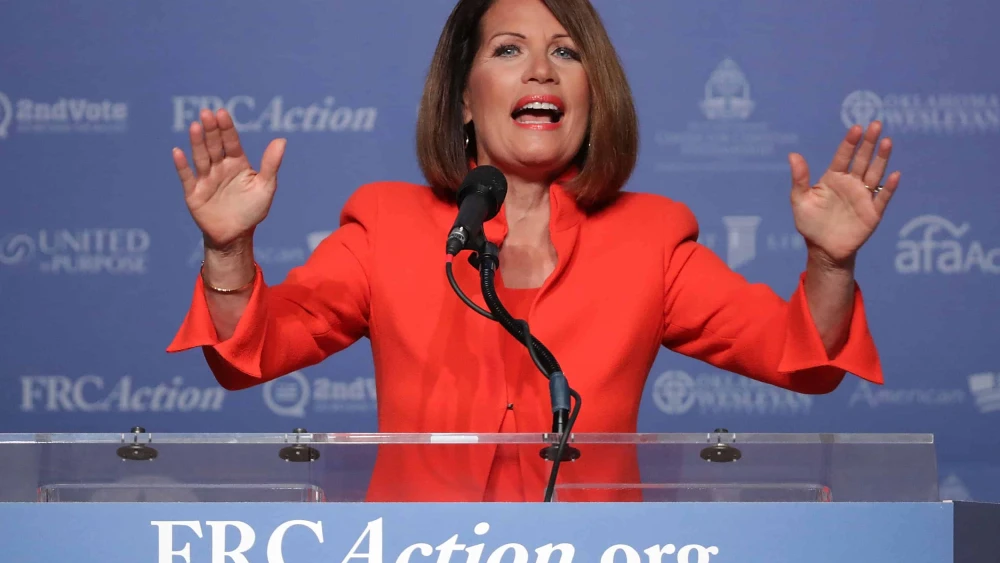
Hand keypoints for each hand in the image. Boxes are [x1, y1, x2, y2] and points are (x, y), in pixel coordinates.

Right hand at [172, 108, 286, 251]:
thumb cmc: (252, 210)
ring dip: (197, 142)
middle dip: (211, 130)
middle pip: (214, 145)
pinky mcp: (194, 193)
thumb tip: (281, 140)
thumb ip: (271, 164)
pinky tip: (177, 152)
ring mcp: (206, 179)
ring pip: (201, 157)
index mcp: (237, 163)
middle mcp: (220, 167)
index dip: (227, 128)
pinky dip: (182, 165)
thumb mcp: (266, 187)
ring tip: (194, 126)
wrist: (236, 236)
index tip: (222, 113)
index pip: (231, 142)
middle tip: (207, 113)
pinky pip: (187, 177)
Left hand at [788, 121, 900, 268]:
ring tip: (886, 141)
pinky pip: (882, 197)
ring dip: (881, 158)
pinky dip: (889, 187)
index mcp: (833, 178)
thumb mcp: (800, 200)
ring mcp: (863, 197)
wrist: (823, 249)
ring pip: (875, 174)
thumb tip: (793, 154)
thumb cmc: (810, 223)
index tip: (856, 128)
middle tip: (876, 124)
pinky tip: (895, 175)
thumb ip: (799, 178)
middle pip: (862, 159)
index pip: (843, 156)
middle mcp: (851, 183)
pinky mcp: (872, 212)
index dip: (850, 142)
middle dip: (869, 143)